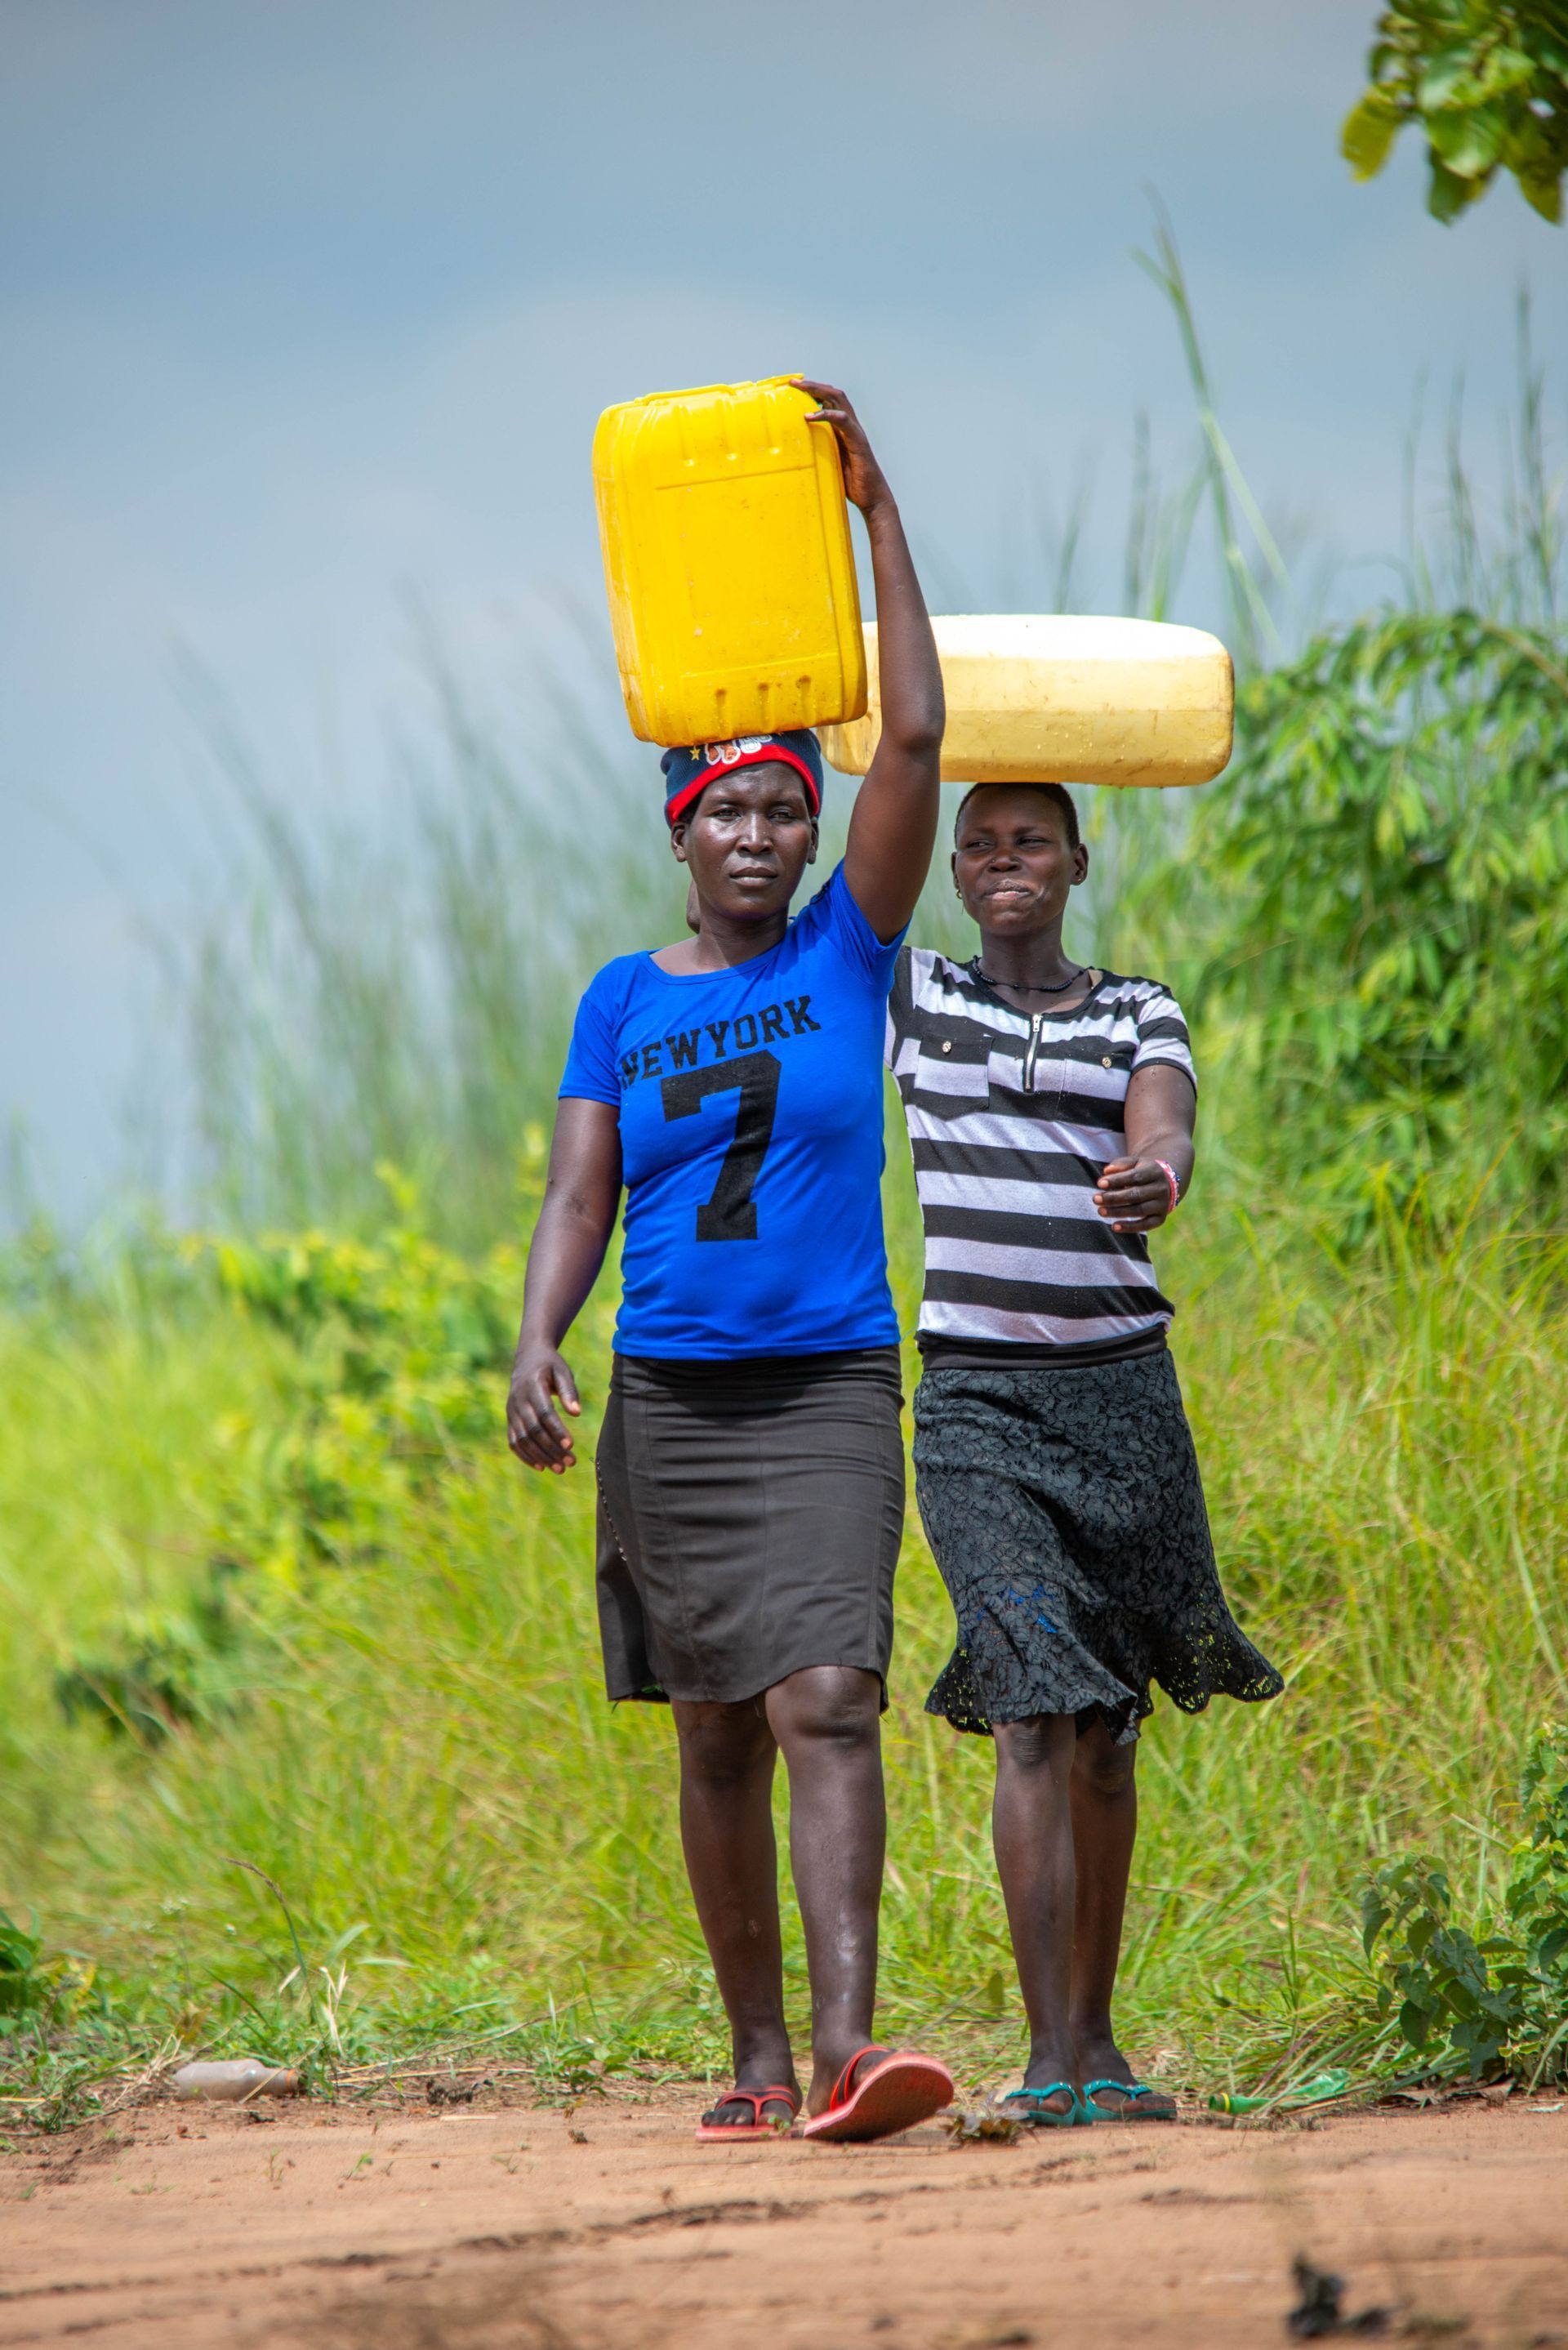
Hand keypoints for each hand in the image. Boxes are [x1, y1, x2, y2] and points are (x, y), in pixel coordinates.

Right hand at [507, 1345, 581, 1472]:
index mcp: (532, 1387)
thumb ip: (569, 1391)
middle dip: (552, 1448)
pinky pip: (514, 1441)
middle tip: (570, 1462)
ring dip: (541, 1456)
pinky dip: (525, 1456)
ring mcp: (511, 1411)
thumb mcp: (562, 1371)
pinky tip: (541, 1467)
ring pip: (523, 1439)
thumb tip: (576, 1413)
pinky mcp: (509, 1419)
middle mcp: (518, 1401)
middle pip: (533, 1430)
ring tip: (560, 1469)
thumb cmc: (550, 1366)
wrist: (527, 1359)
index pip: (544, 1413)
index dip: (556, 1430)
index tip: (571, 1445)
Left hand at [793, 378, 891, 514]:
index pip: (829, 400)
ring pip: (839, 400)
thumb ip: (819, 451)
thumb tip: (797, 451)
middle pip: (833, 394)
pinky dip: (826, 414)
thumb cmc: (852, 483)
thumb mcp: (830, 462)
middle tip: (792, 382)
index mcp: (843, 428)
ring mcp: (855, 431)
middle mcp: (850, 425)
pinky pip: (843, 421)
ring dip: (818, 391)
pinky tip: (809, 416)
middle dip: (812, 385)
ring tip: (800, 388)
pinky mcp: (858, 441)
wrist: (873, 498)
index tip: (793, 387)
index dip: (813, 391)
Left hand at [1092, 1157, 1175, 1233]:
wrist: (1165, 1184)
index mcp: (1154, 1172)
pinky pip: (1146, 1225)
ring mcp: (1162, 1205)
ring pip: (1139, 1210)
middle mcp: (1161, 1189)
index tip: (1100, 1184)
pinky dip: (1130, 1227)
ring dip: (1118, 1212)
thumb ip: (1121, 1165)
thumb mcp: (1134, 1163)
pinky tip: (1114, 1226)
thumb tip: (1106, 1172)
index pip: (1135, 1177)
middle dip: (1114, 1198)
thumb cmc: (1142, 1172)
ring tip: (1100, 1211)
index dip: (1117, 1180)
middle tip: (1095, 1199)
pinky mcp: (1160, 1218)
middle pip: (1136, 1195)